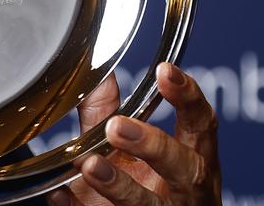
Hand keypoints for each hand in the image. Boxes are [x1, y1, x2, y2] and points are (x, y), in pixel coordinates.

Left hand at [48, 63, 221, 205]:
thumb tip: (96, 70)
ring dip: (121, 186)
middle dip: (154, 145)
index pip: (201, 124)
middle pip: (186, 168)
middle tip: (117, 126)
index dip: (188, 97)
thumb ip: (111, 112)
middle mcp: (187, 191)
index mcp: (192, 160)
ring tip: (91, 165)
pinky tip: (62, 194)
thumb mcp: (132, 150)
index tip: (165, 71)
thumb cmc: (147, 190)